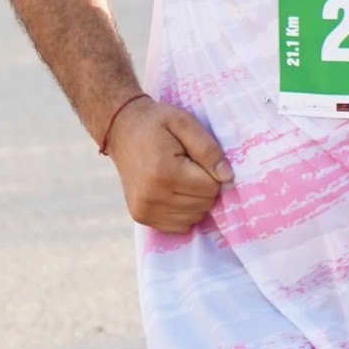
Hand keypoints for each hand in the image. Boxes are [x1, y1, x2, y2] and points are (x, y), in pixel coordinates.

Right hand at [105, 97, 232, 232]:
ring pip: (195, 217)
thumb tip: (227, 177)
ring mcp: (145, 210)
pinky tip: (173, 191)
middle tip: (188, 166)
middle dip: (204, 185)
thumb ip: (208, 149)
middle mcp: (152, 196)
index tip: (196, 157)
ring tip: (179, 177)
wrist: (121, 128)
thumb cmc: (156, 122)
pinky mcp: (142, 217)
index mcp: (164, 172)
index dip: (211, 171)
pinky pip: (180, 225)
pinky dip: (184, 211)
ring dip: (195, 200)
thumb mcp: (184, 122)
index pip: (211, 187)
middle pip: (204, 204)